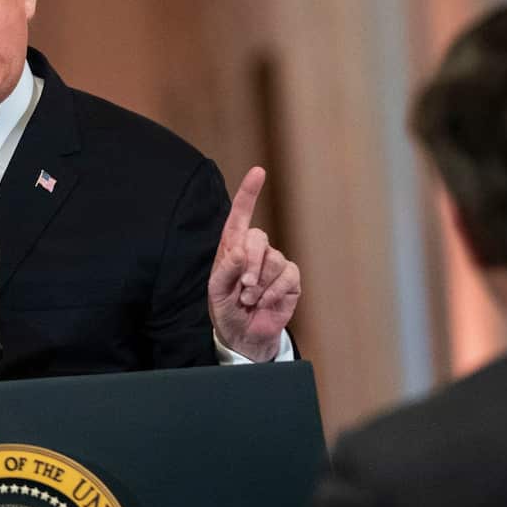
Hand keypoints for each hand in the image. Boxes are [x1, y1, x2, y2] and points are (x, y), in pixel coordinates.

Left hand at [209, 167, 300, 360]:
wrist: (244, 335)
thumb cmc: (226, 309)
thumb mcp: (216, 292)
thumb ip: (225, 270)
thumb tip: (239, 250)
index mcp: (233, 247)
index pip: (241, 215)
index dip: (249, 192)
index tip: (258, 172)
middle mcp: (255, 250)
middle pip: (258, 237)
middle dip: (250, 263)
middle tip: (243, 288)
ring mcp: (274, 263)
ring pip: (273, 259)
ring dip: (259, 285)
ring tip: (250, 300)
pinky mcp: (290, 278)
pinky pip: (287, 275)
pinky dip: (274, 291)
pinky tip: (265, 302)